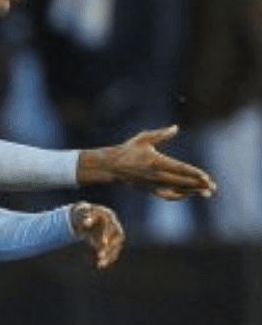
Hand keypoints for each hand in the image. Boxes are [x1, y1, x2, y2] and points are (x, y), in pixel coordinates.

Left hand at [72, 202, 123, 268]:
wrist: (89, 217)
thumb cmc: (86, 214)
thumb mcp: (84, 213)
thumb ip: (86, 218)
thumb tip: (85, 223)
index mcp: (109, 217)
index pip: (110, 227)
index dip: (107, 235)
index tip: (104, 243)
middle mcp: (115, 226)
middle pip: (116, 239)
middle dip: (109, 248)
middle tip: (100, 255)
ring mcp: (115, 235)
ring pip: (115, 247)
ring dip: (109, 256)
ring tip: (100, 264)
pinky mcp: (112, 243)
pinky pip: (112, 252)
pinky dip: (108, 259)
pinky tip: (101, 265)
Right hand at [84, 126, 215, 196]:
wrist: (112, 166)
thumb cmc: (128, 150)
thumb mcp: (143, 139)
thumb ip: (161, 134)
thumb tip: (175, 128)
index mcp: (156, 162)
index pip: (180, 169)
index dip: (194, 174)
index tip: (206, 177)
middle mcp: (156, 175)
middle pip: (182, 182)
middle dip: (198, 185)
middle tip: (213, 187)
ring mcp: (153, 184)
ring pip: (177, 190)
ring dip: (193, 192)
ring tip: (207, 193)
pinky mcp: (150, 190)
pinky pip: (168, 195)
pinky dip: (181, 196)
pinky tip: (190, 193)